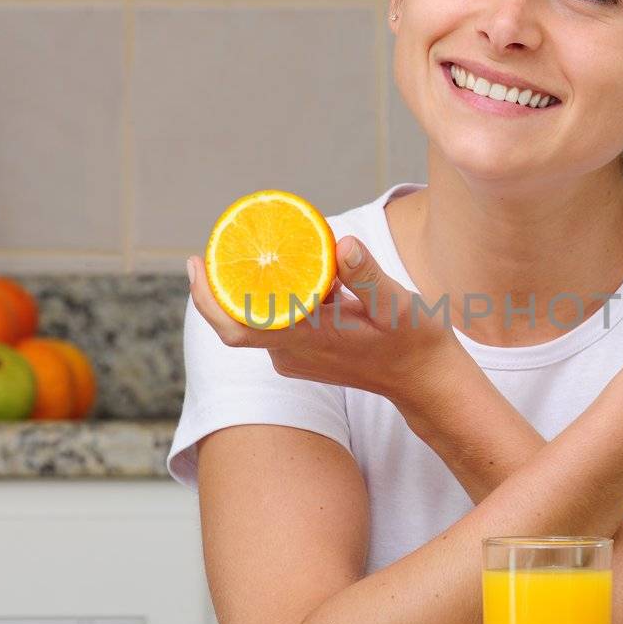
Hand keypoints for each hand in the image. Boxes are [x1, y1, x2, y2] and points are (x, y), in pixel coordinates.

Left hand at [186, 235, 464, 408]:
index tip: (196, 262)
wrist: (426, 381)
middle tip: (222, 242)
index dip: (208, 298)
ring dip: (253, 289)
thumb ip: (368, 276)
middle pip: (237, 321)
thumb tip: (341, 243)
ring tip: (258, 249)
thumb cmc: (416, 342)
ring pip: (257, 321)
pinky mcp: (304, 357)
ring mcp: (297, 358)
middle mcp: (294, 353)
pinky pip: (275, 325)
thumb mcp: (399, 304)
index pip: (237, 326)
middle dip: (222, 283)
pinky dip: (274, 299)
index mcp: (309, 339)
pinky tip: (290, 272)